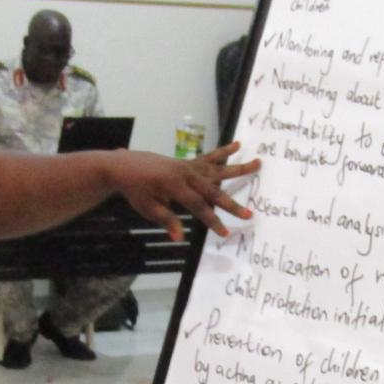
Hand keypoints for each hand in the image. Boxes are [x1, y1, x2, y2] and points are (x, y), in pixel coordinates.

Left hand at [110, 141, 260, 241]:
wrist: (125, 166)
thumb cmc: (135, 189)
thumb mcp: (147, 207)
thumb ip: (166, 220)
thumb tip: (179, 238)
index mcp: (175, 186)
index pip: (198, 207)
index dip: (212, 221)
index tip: (225, 232)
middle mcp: (185, 174)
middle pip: (213, 191)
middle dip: (231, 204)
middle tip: (249, 214)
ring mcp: (188, 165)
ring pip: (217, 169)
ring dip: (238, 168)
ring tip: (258, 163)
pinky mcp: (188, 162)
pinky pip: (209, 157)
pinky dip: (223, 152)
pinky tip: (236, 146)